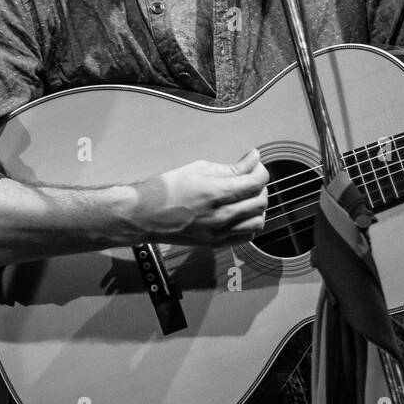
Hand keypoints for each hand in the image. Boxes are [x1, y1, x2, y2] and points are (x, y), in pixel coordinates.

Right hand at [129, 148, 268, 245]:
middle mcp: (220, 216)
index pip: (256, 183)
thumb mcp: (198, 169)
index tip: (255, 163)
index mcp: (215, 193)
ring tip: (246, 196)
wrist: (142, 215)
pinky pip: (246, 237)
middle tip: (250, 177)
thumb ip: (230, 168)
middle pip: (260, 202)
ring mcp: (219, 232)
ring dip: (258, 207)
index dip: (261, 170)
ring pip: (258, 222)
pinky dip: (250, 224)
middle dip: (260, 186)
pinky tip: (241, 214)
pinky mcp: (215, 244)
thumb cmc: (165, 189)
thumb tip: (253, 159)